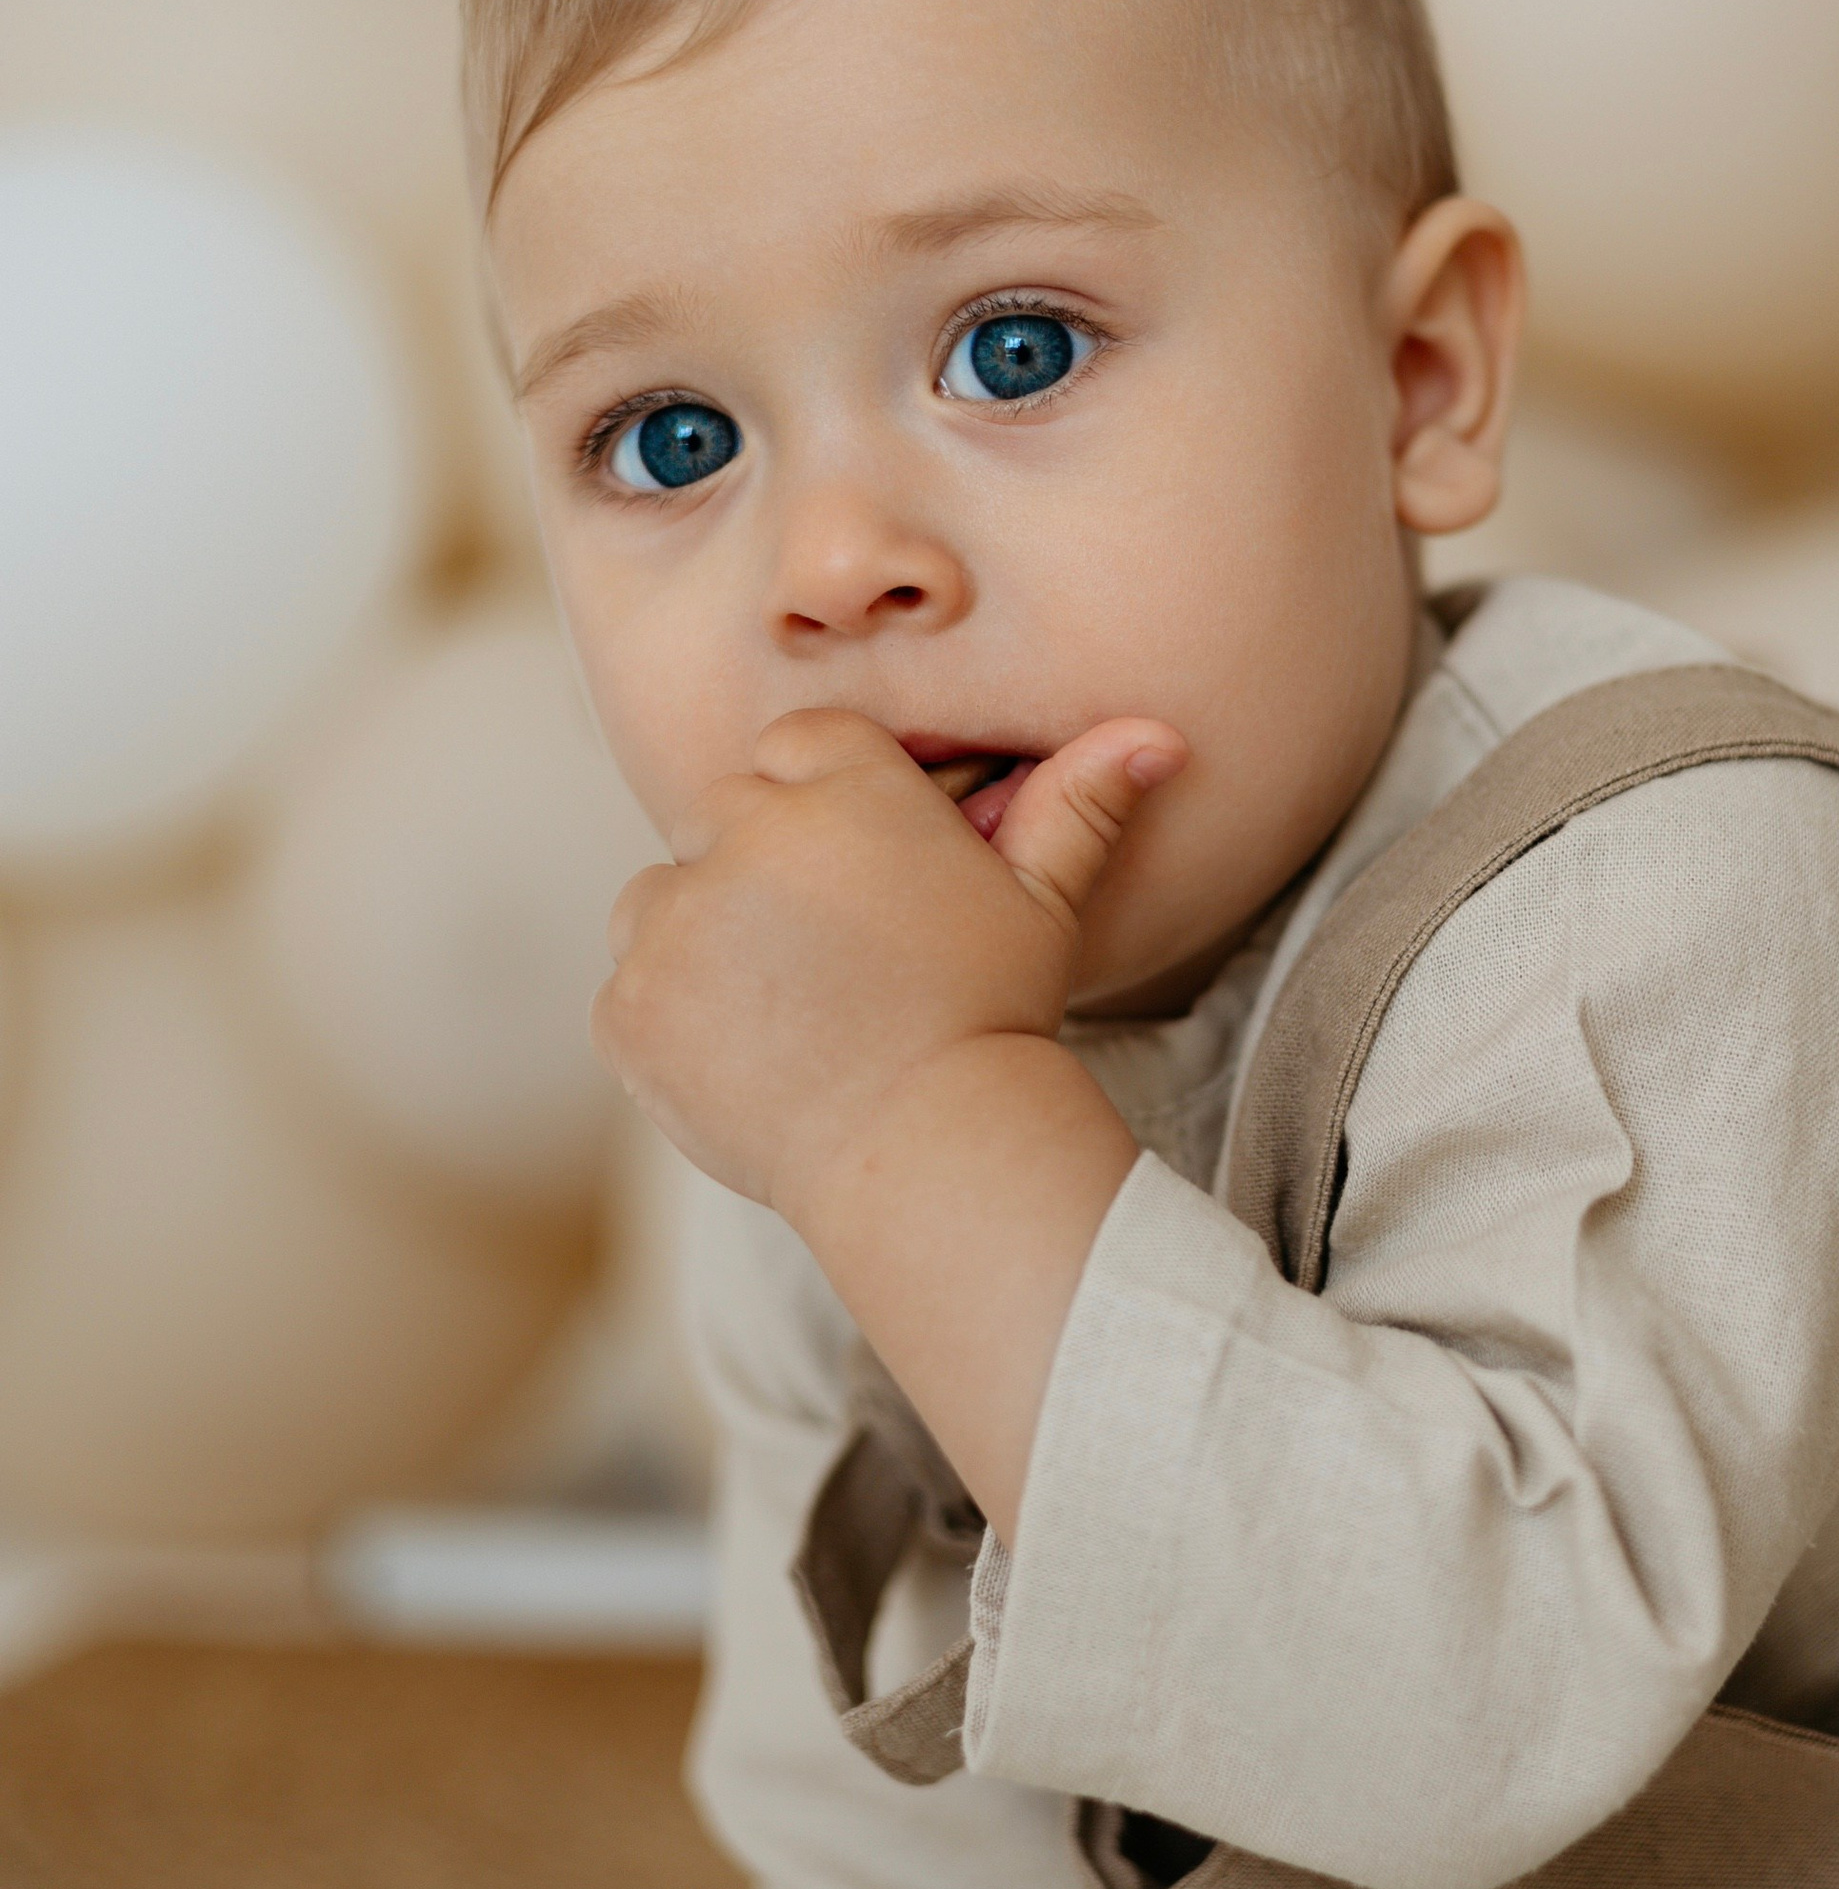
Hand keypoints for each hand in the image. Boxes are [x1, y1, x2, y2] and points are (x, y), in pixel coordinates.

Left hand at [593, 706, 1183, 1226]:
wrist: (927, 1151)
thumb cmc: (994, 1018)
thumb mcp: (1041, 906)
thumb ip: (1077, 808)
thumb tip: (1158, 737)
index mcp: (844, 787)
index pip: (796, 744)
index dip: (821, 808)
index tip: (857, 878)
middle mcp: (748, 832)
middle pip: (721, 813)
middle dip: (759, 869)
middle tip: (828, 957)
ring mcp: (676, 917)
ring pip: (660, 896)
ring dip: (702, 936)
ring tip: (788, 1011)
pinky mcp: (630, 1001)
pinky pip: (630, 986)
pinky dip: (672, 1019)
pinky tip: (750, 1060)